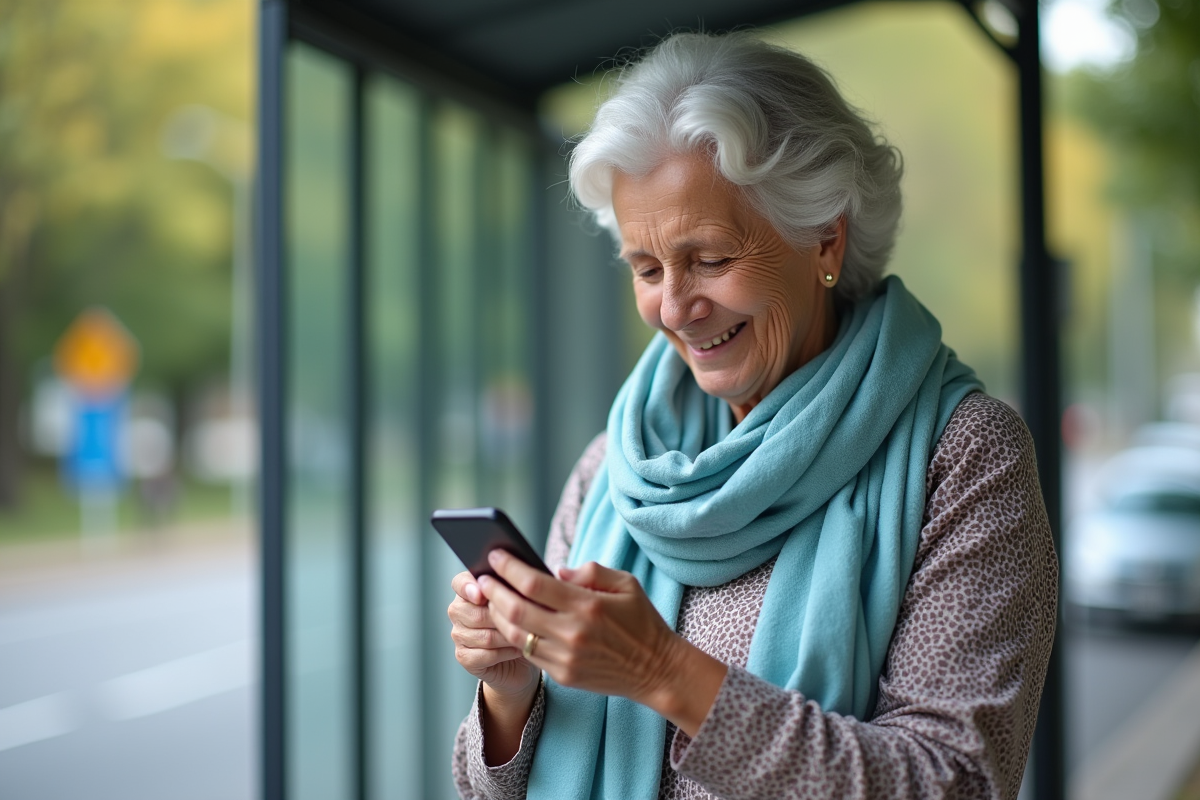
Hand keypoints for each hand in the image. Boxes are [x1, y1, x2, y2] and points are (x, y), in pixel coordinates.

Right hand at [447, 570, 539, 698]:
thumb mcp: (523, 598)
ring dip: (509, 637)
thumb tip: (520, 578)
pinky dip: (506, 653)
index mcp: (468, 589)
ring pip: (485, 636)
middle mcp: (458, 611)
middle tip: (524, 621)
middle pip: (476, 613)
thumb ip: (514, 586)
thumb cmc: (523, 620)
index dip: (469, 588)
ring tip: (525, 635)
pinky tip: (518, 649)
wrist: (523, 653)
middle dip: (504, 619)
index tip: (482, 595)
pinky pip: (486, 655)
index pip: (459, 583)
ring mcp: (459, 635)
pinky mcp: (464, 657)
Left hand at [478, 550, 725, 734]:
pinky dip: (514, 636)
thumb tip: (554, 570)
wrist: (656, 670)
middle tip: (482, 577)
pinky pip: (528, 653)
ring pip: (515, 635)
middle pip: (515, 609)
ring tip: (490, 599)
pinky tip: (509, 622)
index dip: (509, 568)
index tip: (494, 555)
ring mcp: (565, 658)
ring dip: (496, 615)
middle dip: (493, 591)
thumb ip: (590, 571)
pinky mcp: (563, 676)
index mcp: (588, 605)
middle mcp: (572, 633)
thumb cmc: (641, 621)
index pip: (534, 583)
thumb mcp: (626, 584)